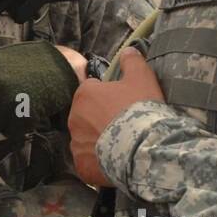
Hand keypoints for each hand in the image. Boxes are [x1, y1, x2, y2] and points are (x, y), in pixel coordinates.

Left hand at [68, 47, 162, 186]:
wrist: (143, 147)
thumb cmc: (140, 109)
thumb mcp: (142, 77)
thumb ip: (132, 61)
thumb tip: (128, 50)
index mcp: (84, 94)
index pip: (92, 90)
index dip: (108, 96)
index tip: (122, 104)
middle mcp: (74, 118)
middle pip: (87, 116)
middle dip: (100, 119)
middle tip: (123, 125)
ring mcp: (76, 144)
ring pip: (86, 139)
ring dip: (99, 141)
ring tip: (121, 146)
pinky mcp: (81, 166)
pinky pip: (88, 162)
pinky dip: (98, 163)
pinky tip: (115, 162)